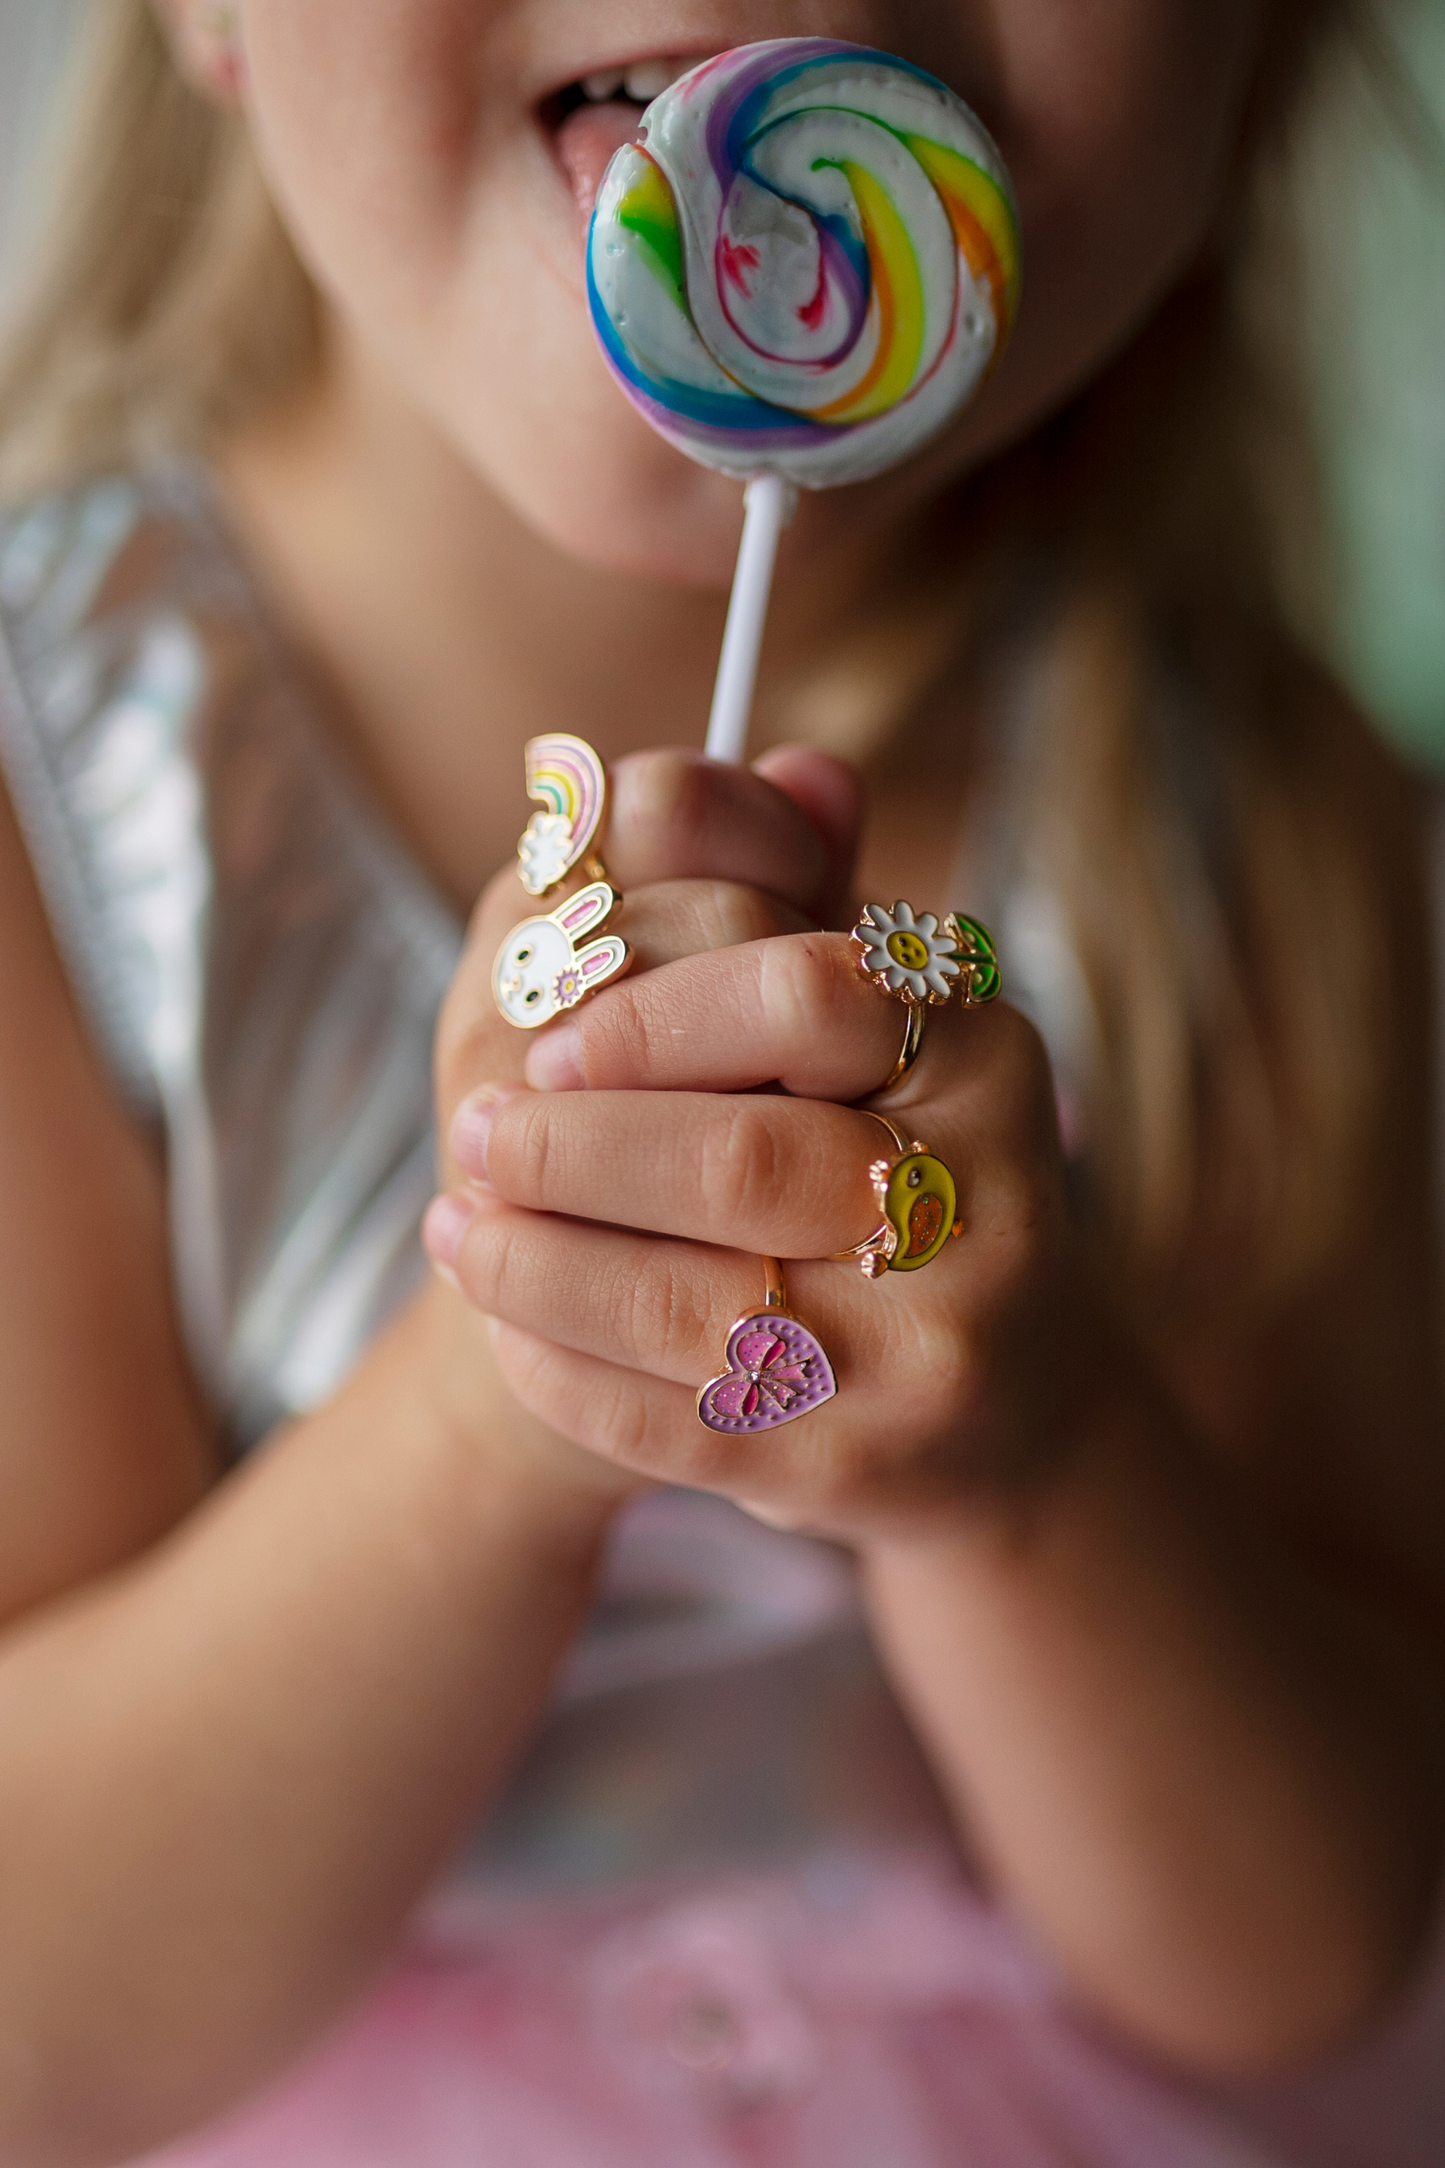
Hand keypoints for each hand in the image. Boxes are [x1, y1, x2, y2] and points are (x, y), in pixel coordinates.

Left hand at [428, 925, 1087, 1544]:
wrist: (997, 1407)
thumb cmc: (898, 1172)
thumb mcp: (875, 1032)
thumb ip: (804, 897)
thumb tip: (779, 760)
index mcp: (986, 1055)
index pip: (806, 994)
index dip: (653, 1011)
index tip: (548, 1036)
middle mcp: (987, 1202)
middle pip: (735, 1158)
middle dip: (565, 1148)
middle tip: (469, 1135)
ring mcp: (932, 1349)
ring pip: (682, 1303)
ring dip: (531, 1264)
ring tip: (454, 1228)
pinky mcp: (863, 1465)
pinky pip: (669, 1423)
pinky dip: (560, 1369)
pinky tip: (508, 1327)